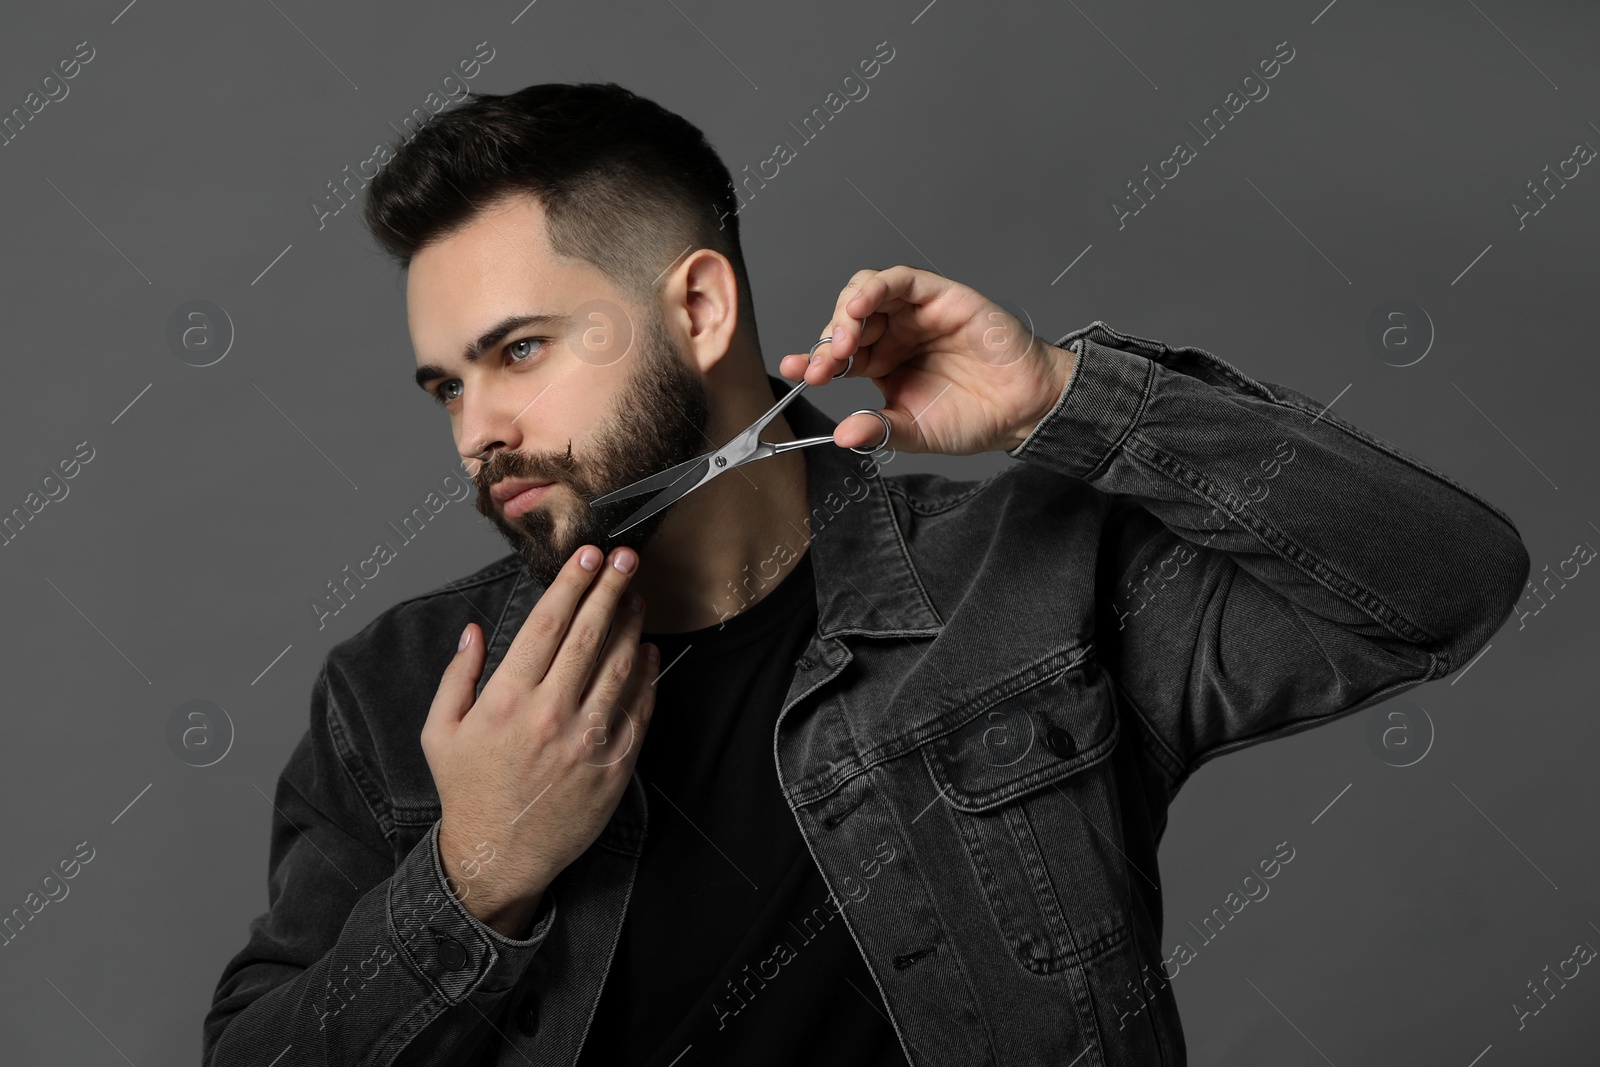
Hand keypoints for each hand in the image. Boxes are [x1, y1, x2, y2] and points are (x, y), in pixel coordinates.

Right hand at [420, 544, 659, 937]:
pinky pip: (638, 708)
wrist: (498, 856)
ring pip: (620, 665)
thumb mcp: (440, 732)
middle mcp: (552, 713)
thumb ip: (458, 676)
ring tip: (637, 596)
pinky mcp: (615, 764)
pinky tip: (648, 652)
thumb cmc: (468, 792)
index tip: (589, 555)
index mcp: (508, 699)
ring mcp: (588, 739)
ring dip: (632, 624)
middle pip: (590, 634)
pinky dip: (647, 675)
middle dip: (611, 588)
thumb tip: (474, 631)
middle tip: (626, 558)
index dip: (572, 584)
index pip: (548, 624)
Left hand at [777, 265, 1076, 454]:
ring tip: (843, 341)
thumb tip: (841, 436)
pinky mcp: (938, 295)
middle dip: (828, 341)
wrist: (1022, 409)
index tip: (794, 369)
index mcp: (881, 363)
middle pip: (845, 321)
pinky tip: (860, 306)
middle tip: (825, 366)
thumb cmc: (973, 418)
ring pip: (865, 293)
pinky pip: (900, 280)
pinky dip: (875, 288)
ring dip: (846, 312)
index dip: (812, 359)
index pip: (837, 355)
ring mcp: (914, 312)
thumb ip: (879, 430)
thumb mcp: (915, 431)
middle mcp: (893, 333)